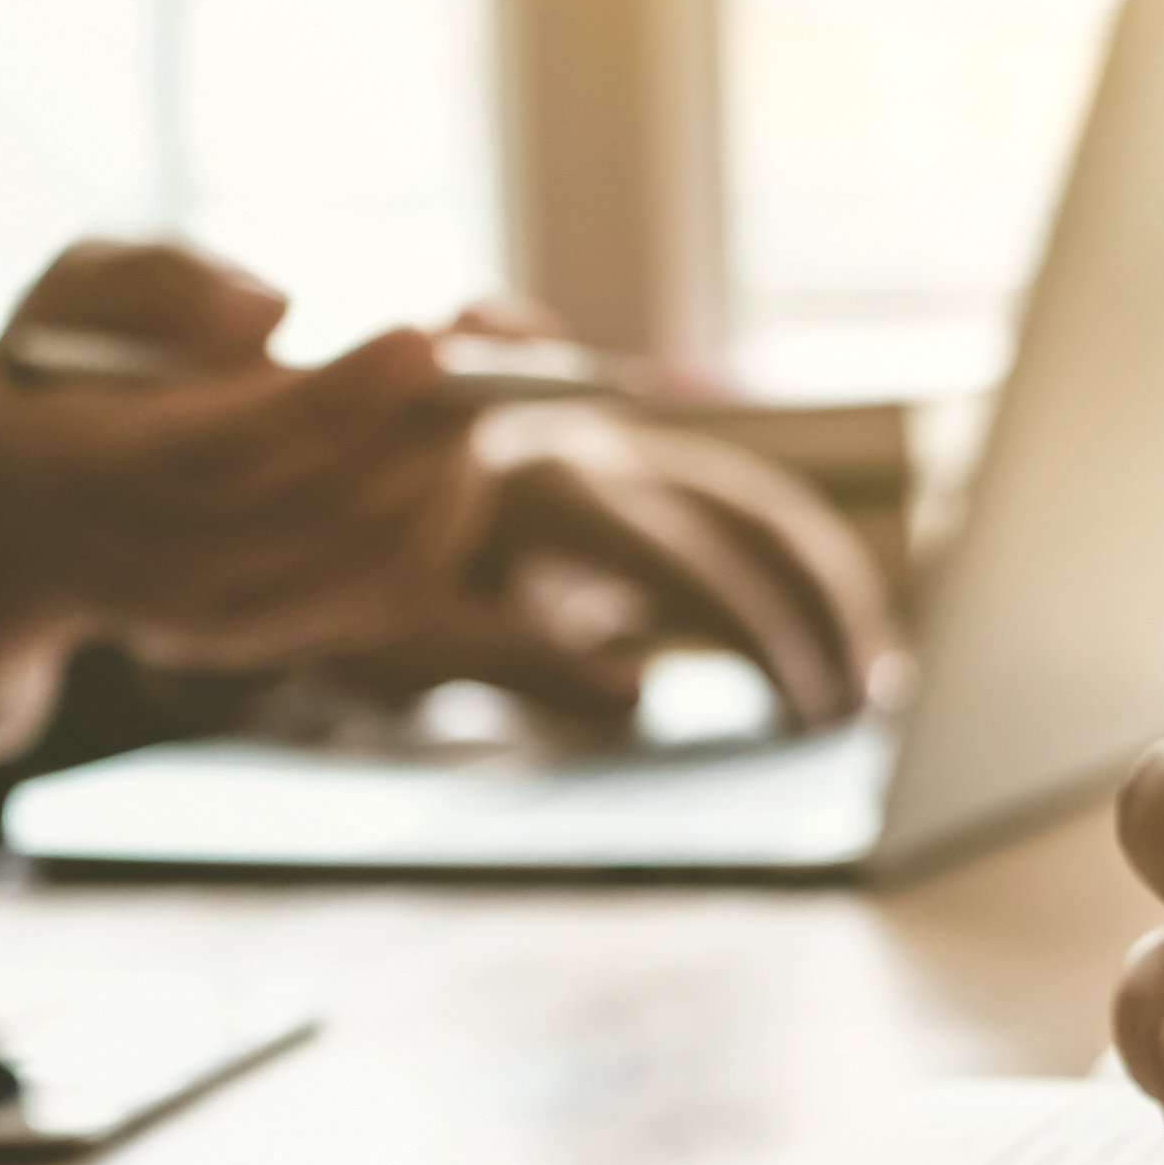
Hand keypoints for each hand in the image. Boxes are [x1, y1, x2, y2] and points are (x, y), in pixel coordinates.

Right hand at [0, 239, 497, 726]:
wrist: (27, 511)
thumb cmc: (66, 369)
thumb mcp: (74, 285)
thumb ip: (155, 279)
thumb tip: (270, 314)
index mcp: (86, 469)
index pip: (221, 450)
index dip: (329, 399)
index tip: (421, 338)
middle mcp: (150, 565)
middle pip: (318, 508)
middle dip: (421, 422)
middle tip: (488, 337)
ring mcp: (217, 617)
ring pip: (370, 557)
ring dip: (446, 463)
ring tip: (477, 369)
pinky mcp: (276, 636)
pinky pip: (390, 590)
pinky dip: (447, 512)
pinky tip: (453, 442)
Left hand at [318, 407, 894, 731]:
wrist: (294, 479)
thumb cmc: (334, 568)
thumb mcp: (406, 628)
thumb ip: (520, 659)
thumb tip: (638, 700)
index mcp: (541, 480)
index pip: (680, 552)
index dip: (756, 628)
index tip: (805, 706)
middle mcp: (594, 450)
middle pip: (746, 513)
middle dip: (813, 613)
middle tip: (853, 715)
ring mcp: (615, 460)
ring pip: (755, 507)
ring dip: (824, 592)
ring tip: (869, 688)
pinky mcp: (623, 485)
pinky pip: (729, 521)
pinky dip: (786, 581)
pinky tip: (826, 656)